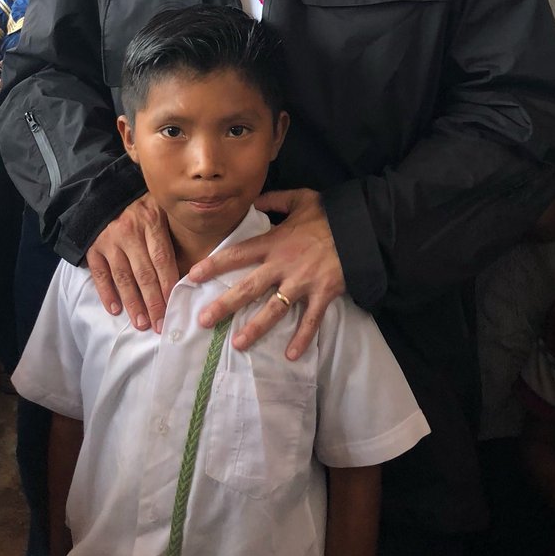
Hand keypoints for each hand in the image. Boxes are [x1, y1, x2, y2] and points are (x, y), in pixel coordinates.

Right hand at [86, 193, 178, 332]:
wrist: (104, 192)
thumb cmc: (141, 205)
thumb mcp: (161, 208)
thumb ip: (173, 231)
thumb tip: (195, 265)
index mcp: (150, 222)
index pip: (162, 258)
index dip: (168, 284)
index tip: (174, 305)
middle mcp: (129, 232)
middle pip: (144, 273)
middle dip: (153, 302)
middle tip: (160, 324)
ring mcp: (109, 241)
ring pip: (123, 277)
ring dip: (133, 303)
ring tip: (142, 324)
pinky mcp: (93, 248)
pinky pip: (100, 274)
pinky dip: (107, 293)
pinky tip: (115, 310)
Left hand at [188, 188, 345, 359]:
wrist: (361, 228)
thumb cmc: (329, 214)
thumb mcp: (300, 199)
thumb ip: (274, 200)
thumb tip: (253, 201)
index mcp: (274, 242)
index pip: (238, 254)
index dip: (214, 264)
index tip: (193, 275)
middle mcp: (283, 265)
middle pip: (249, 288)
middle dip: (225, 305)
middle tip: (204, 321)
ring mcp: (302, 282)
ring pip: (274, 309)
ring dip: (255, 328)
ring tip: (237, 344)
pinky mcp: (322, 294)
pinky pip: (310, 320)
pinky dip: (302, 339)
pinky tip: (290, 355)